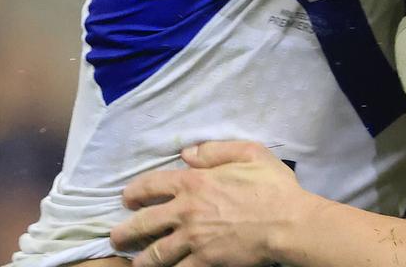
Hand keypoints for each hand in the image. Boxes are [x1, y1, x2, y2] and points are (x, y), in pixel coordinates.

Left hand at [110, 141, 318, 266]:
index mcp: (194, 183)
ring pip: (155, 254)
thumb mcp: (250, 153)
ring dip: (141, 259)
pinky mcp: (205, 261)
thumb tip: (187, 153)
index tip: (128, 198)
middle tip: (117, 236)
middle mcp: (186, 212)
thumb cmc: (273, 186)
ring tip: (136, 262)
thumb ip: (216, 150)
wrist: (288, 223)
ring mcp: (193, 239)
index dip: (134, 192)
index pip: (150, 185)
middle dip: (124, 232)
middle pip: (143, 224)